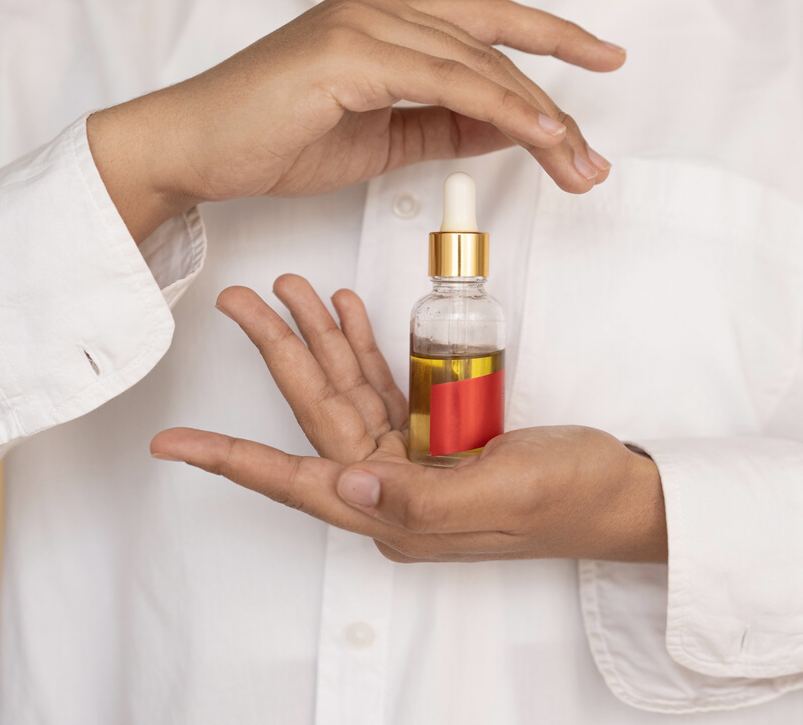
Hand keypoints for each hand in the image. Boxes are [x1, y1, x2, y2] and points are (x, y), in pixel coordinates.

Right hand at [89, 0, 624, 241]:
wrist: (195, 150)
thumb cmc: (271, 139)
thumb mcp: (380, 139)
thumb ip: (443, 125)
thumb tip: (506, 128)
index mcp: (384, 23)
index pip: (484, 27)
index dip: (550, 40)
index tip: (601, 59)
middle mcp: (379, 11)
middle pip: (493, 51)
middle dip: (552, 107)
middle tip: (589, 159)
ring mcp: (364, 25)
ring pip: (479, 66)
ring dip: (538, 118)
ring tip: (575, 161)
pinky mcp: (350, 54)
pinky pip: (447, 82)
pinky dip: (500, 109)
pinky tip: (538, 134)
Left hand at [149, 276, 666, 562]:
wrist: (627, 493)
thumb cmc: (574, 498)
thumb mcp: (504, 496)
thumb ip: (421, 501)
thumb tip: (342, 488)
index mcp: (397, 514)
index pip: (302, 480)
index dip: (235, 460)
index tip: (176, 444)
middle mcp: (394, 489)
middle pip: (320, 416)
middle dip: (280, 359)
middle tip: (243, 303)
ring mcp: (416, 459)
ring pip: (350, 391)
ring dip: (320, 341)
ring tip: (288, 288)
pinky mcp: (441, 432)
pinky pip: (388, 385)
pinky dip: (366, 348)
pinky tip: (344, 313)